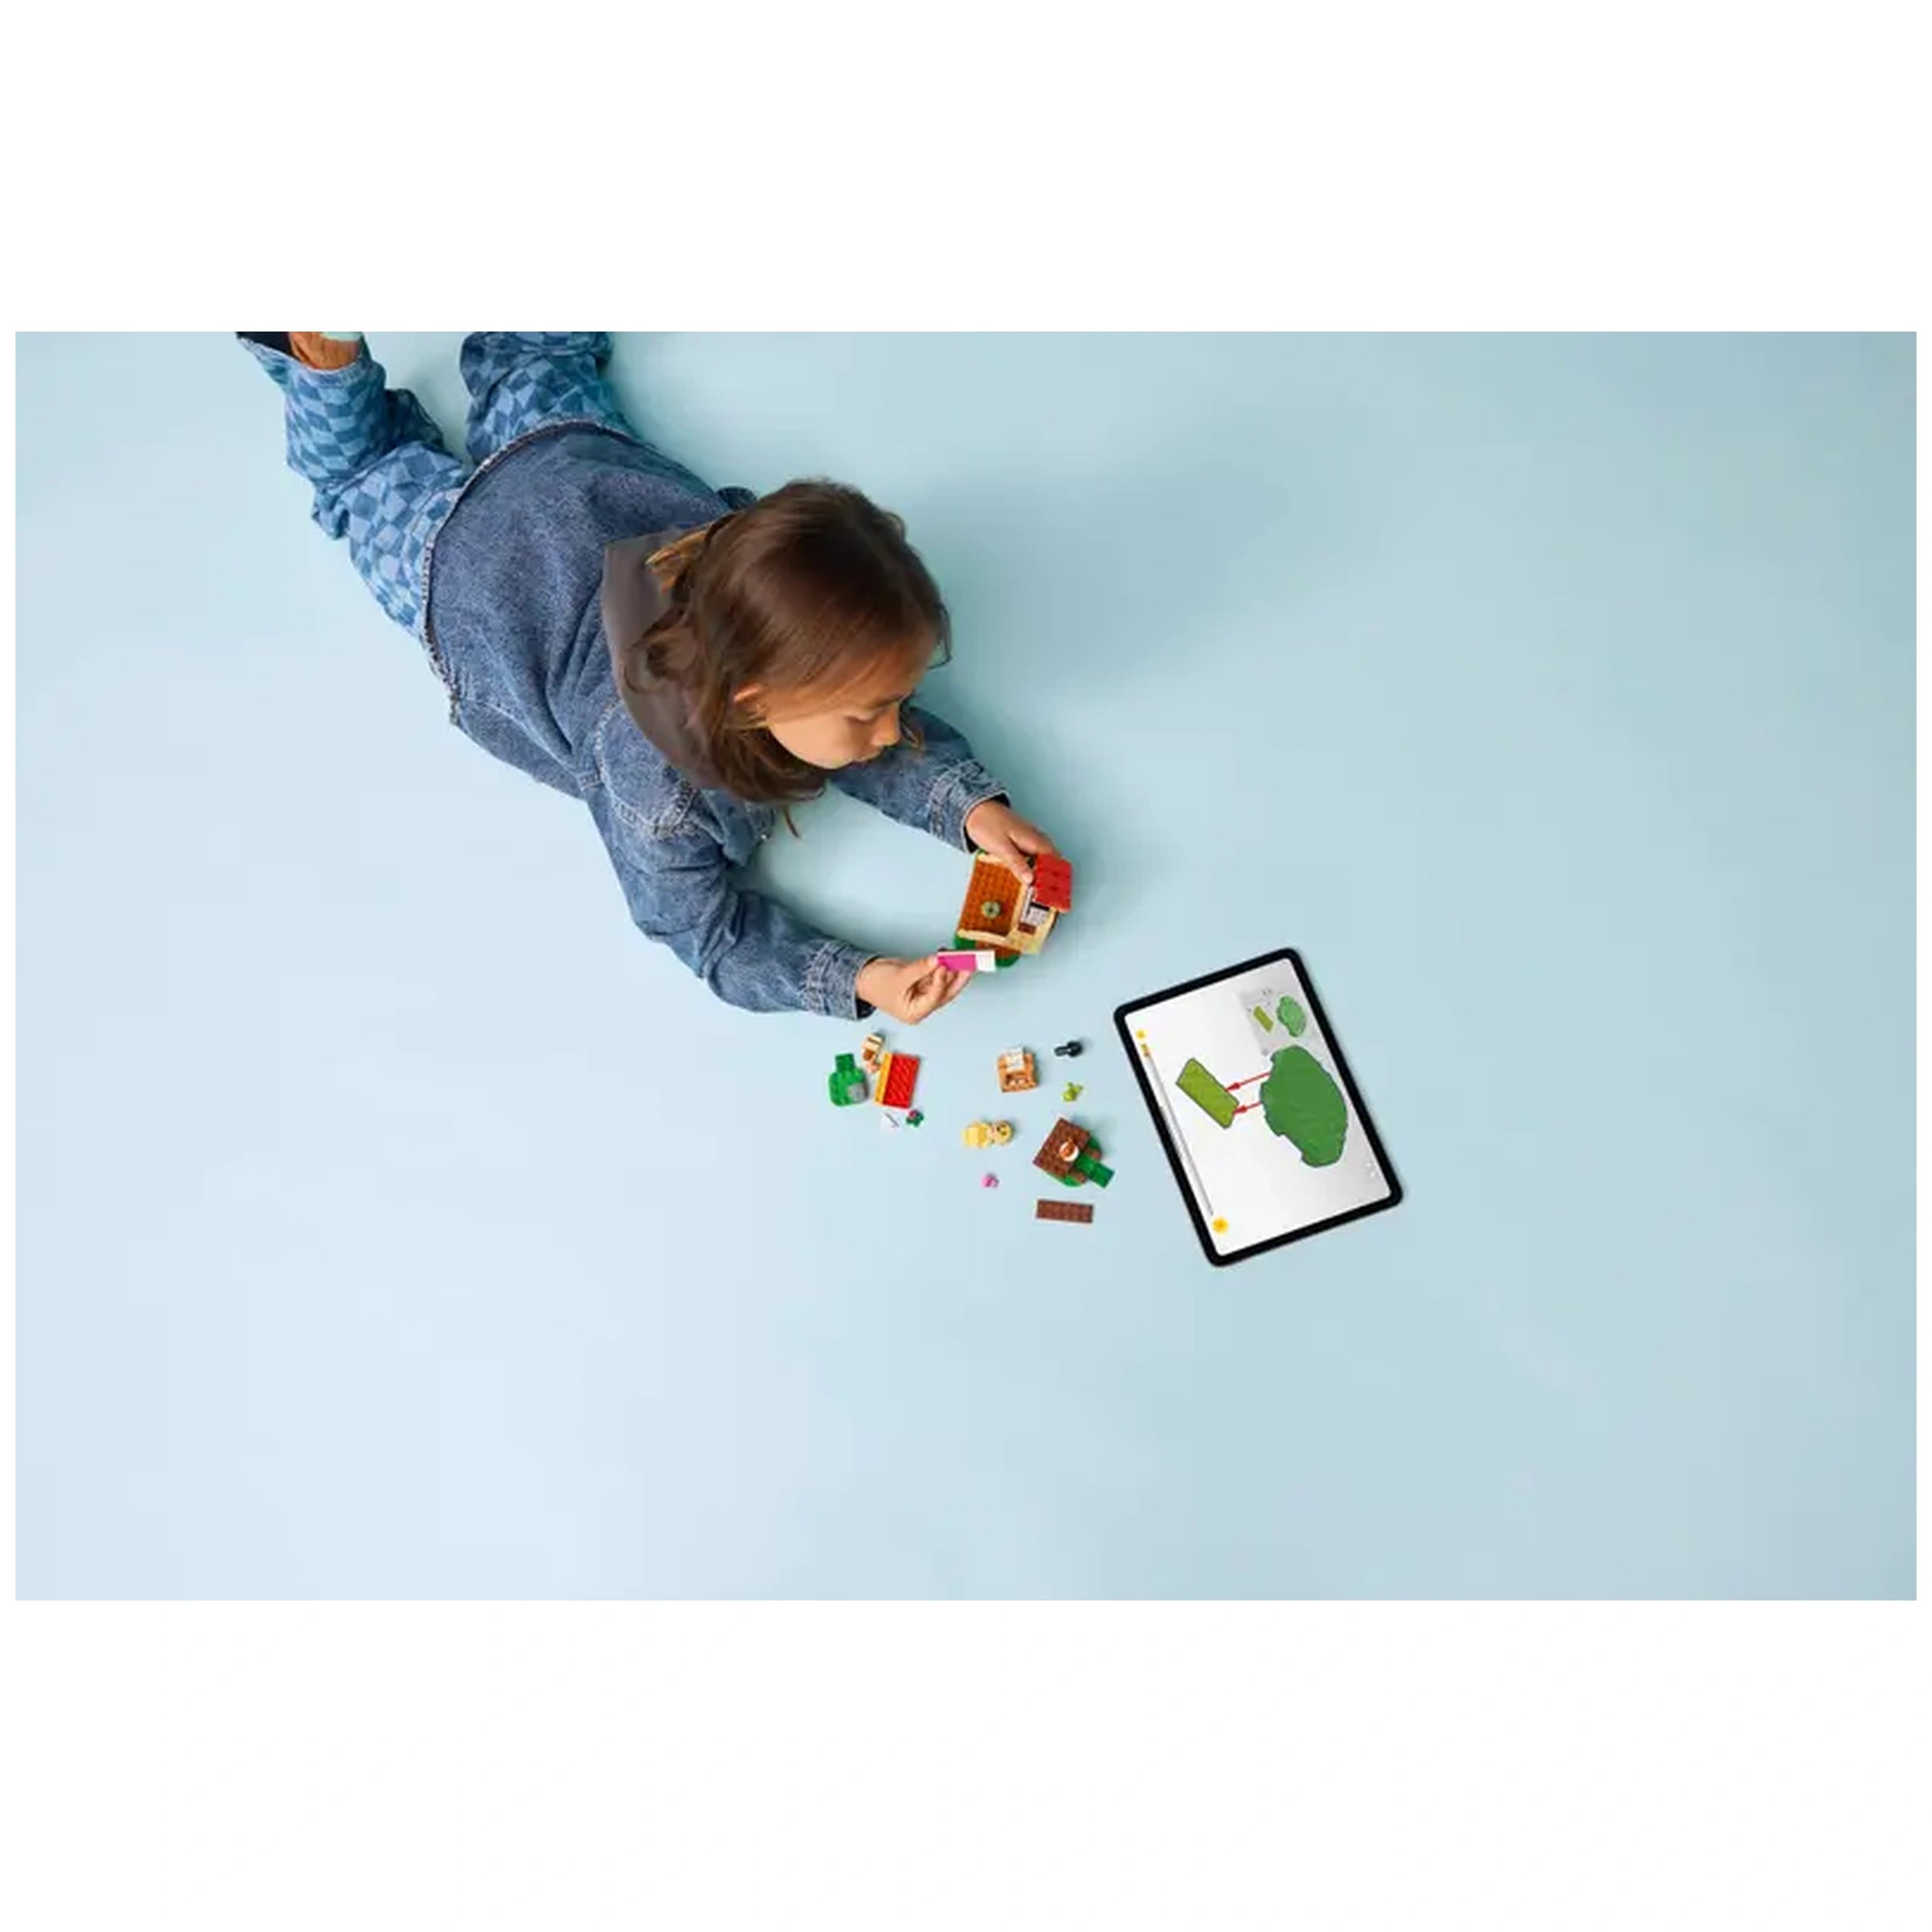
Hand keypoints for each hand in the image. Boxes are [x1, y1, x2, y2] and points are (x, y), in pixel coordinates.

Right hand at [857, 954, 971, 1025]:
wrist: (861, 978)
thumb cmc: (874, 985)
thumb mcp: (898, 976)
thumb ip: (920, 968)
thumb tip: (938, 960)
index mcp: (915, 1013)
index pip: (934, 997)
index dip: (942, 980)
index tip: (945, 965)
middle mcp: (922, 1005)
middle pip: (946, 991)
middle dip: (958, 976)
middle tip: (969, 962)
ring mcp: (924, 993)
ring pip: (944, 981)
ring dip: (953, 968)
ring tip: (961, 955)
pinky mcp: (923, 981)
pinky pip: (937, 973)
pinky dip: (943, 964)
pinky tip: (949, 955)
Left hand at [964, 798, 1058, 883]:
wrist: (974, 809)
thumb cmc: (986, 824)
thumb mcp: (1002, 849)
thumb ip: (1017, 864)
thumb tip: (1031, 880)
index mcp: (1034, 840)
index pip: (1054, 861)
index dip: (1056, 876)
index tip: (1052, 890)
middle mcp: (1035, 837)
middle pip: (1052, 859)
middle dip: (1052, 875)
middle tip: (1046, 892)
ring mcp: (1029, 837)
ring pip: (1044, 856)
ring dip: (1043, 870)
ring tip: (1038, 886)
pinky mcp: (1021, 838)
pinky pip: (1034, 853)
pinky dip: (1034, 864)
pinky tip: (1026, 871)